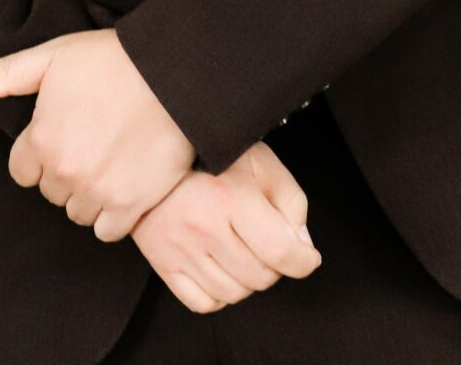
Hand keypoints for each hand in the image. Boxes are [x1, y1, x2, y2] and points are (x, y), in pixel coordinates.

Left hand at [0, 28, 195, 239]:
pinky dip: (112, 214)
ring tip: (109, 159)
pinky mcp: (132, 206)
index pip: (22, 170)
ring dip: (87, 192)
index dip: (40, 150)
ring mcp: (99, 192)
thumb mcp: (52, 56)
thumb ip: (3, 75)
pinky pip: (107, 231)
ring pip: (77, 212)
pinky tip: (123, 183)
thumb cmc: (112, 59)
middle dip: (64, 170)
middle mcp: (65, 173)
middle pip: (50, 191)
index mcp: (41, 140)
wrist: (174, 72)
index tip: (63, 131)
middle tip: (90, 139)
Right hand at [131, 140, 322, 314]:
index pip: (280, 251)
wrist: (152, 157)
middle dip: (276, 265)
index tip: (308, 257)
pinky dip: (221, 293)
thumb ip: (291, 201)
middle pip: (260, 277)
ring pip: (235, 293)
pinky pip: (205, 303)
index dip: (303, 261)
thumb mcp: (260, 162)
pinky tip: (223, 267)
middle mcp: (204, 227)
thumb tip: (301, 244)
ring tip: (245, 251)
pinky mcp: (164, 265)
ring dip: (249, 280)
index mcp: (231, 197)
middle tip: (270, 244)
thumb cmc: (212, 157)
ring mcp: (181, 250)